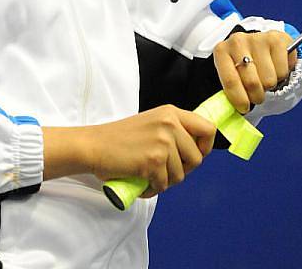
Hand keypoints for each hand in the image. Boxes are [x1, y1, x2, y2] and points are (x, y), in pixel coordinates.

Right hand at [82, 105, 215, 197]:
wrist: (94, 146)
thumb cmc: (120, 139)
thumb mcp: (152, 124)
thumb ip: (173, 131)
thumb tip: (197, 151)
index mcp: (170, 112)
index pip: (208, 128)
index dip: (205, 147)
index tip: (192, 155)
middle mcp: (170, 123)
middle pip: (198, 158)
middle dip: (183, 170)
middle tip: (163, 169)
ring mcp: (163, 142)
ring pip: (181, 175)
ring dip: (165, 180)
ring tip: (146, 172)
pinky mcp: (154, 161)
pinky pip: (165, 185)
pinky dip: (152, 188)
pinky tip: (139, 179)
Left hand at [213, 30, 296, 113]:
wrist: (258, 45)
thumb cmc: (243, 66)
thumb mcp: (232, 75)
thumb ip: (231, 91)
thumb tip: (232, 115)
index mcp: (221, 51)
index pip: (230, 81)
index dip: (240, 99)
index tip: (245, 108)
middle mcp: (237, 41)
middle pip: (252, 82)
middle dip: (257, 95)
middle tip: (257, 95)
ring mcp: (257, 38)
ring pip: (270, 79)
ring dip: (270, 84)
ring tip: (265, 77)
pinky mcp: (276, 38)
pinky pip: (283, 69)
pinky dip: (282, 74)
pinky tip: (275, 67)